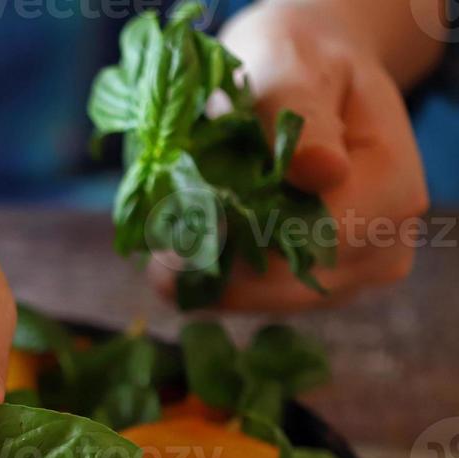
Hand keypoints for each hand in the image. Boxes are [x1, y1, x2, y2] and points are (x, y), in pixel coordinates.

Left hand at [153, 3, 430, 310]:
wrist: (307, 77)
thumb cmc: (299, 67)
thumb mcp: (295, 71)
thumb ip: (301, 119)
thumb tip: (320, 172)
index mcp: (391, 189)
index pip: (314, 245)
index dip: (241, 249)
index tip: (173, 244)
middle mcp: (381, 243)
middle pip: (287, 287)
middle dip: (217, 271)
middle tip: (156, 256)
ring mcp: (351, 273)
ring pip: (266, 300)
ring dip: (211, 276)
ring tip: (167, 245)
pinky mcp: (314, 283)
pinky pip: (257, 297)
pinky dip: (217, 277)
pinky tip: (186, 251)